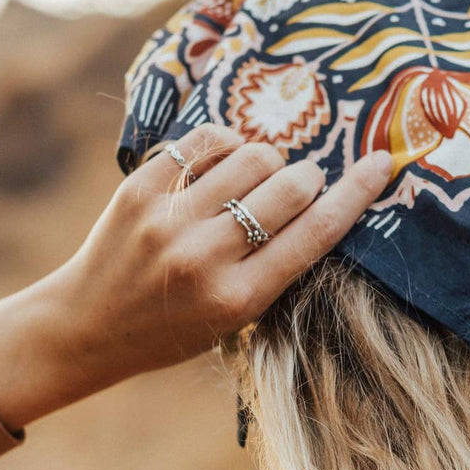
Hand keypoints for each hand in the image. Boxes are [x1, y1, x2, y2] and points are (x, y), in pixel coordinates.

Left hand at [0, 124, 393, 430]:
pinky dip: (228, 143)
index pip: (315, 235)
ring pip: (252, 155)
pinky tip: (226, 159)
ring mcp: (169, 220)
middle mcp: (205, 258)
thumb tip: (319, 197)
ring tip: (258, 175)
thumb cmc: (176, 329)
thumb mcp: (239, 319)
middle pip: (289, 187)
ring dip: (269, 159)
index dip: (355, 194)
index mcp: (239, 299)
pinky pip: (204, 140)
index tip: (381, 165)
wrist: (88, 327)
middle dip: (308, 178)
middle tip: (302, 184)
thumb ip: (278, 267)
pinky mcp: (139, 189)